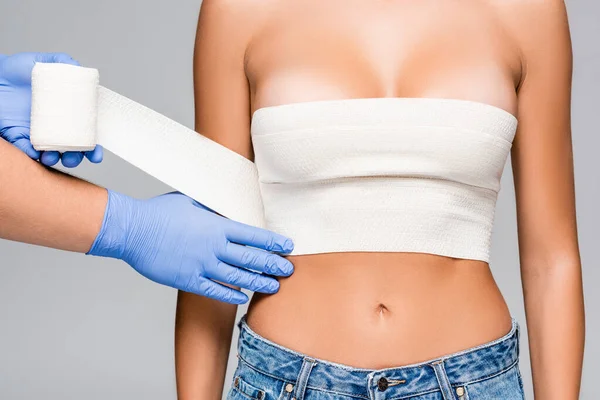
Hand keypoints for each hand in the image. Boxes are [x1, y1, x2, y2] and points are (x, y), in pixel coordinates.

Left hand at [0, 52, 102, 166]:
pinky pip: (26, 150)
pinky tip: (35, 153)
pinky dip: (32, 155)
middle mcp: (54, 126)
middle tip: (73, 158)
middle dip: (76, 159)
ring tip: (52, 157)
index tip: (95, 154)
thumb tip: (78, 68)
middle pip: (71, 150)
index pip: (85, 134)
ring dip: (55, 160)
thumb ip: (60, 62)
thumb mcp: (40, 62)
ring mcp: (36, 132)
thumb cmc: (17, 70)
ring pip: (50, 154)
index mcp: (66, 113)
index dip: (93, 147)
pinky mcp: (17, 136)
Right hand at [88, 191, 294, 303]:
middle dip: (273, 264)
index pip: (253, 235)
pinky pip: (215, 290)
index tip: (287, 246)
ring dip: (259, 282)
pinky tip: (244, 297)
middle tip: (289, 269)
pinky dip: (231, 295)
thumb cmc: (160, 213)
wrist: (133, 230)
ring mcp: (202, 265)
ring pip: (238, 277)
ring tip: (275, 286)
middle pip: (251, 258)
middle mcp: (213, 247)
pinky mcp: (188, 279)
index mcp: (216, 226)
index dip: (273, 242)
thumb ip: (213, 209)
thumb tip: (227, 208)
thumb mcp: (191, 201)